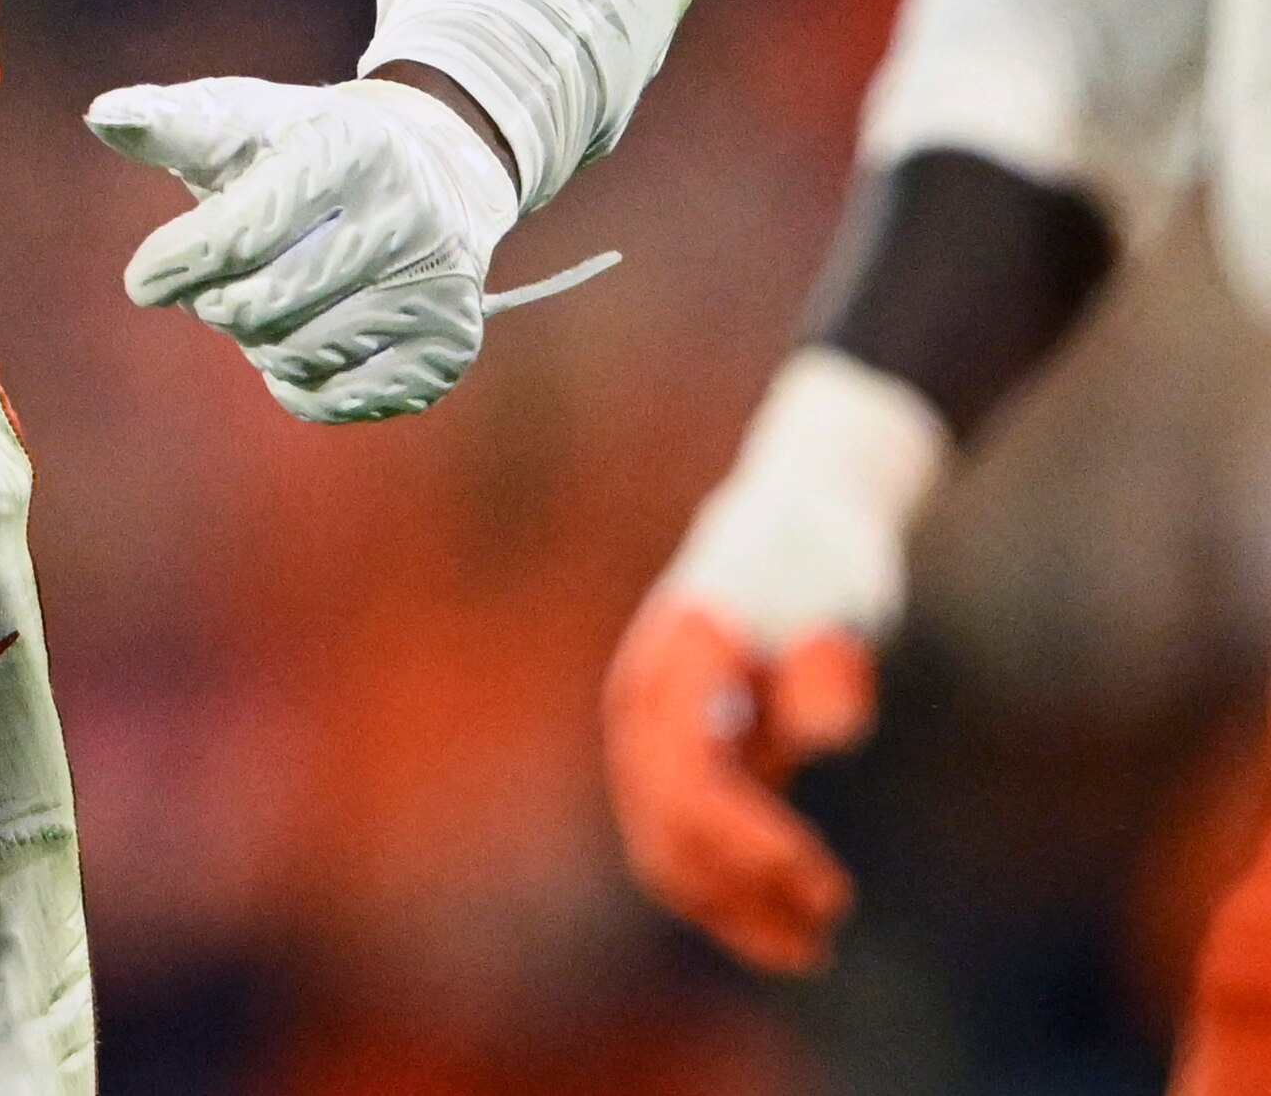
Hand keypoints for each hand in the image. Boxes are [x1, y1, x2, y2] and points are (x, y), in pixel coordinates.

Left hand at [88, 74, 513, 422]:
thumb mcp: (246, 119)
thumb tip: (102, 116)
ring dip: (255, 340)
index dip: (174, 264)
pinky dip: (296, 382)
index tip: (143, 280)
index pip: (238, 233)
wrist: (436, 174)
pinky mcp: (447, 349)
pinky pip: (337, 399)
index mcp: (349, 150)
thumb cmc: (309, 147)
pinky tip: (302, 336)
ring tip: (266, 300)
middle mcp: (406, 219)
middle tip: (210, 288)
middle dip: (214, 304)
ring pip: (295, 355)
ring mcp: (436, 289)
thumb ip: (172, 123)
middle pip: (261, 305)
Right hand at [605, 595, 874, 970]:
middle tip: (834, 917)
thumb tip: (824, 734)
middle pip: (667, 828)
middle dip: (747, 889)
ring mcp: (648, 739)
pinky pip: (679, 849)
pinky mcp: (674, 765)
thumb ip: (830, 667)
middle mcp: (642, 707)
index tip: (826, 884)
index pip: (687, 780)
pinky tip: (784, 924)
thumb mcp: (840, 599)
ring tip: (812, 947)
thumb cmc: (821, 568)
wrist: (790, 534)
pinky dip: (726, 895)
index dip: (747, 844)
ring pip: (663, 853)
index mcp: (675, 664)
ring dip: (732, 908)